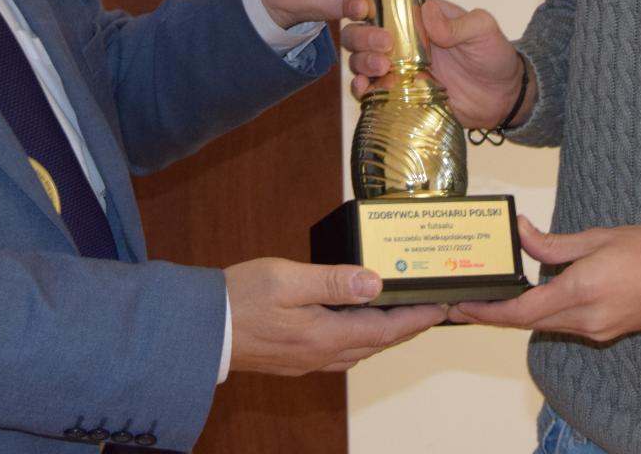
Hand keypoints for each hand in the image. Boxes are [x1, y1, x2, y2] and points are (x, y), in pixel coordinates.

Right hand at [225, 258, 445, 373]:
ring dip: (385, 334)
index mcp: (325, 335)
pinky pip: (340, 353)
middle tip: (431, 310)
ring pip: (360, 350)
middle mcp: (321, 354)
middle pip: (377, 343)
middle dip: (407, 327)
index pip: (385, 329)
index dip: (416, 318)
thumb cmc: (239, 298)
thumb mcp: (288, 280)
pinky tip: (357, 326)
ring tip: (403, 315)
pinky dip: (360, 339)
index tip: (441, 307)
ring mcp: (307, 360)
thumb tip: (374, 283)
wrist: (199, 328)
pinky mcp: (294, 359)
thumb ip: (333, 281)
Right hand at [341, 0, 527, 129]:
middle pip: (360, 31)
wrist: (502, 97)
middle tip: (383, 45)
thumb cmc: (492, 54)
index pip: (381, 3)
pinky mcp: (398, 94)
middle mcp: (400, 40)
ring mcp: (397, 68)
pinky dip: (362, 89)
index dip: (363, 2)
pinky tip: (366, 89)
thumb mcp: (482, 30)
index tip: (365, 8)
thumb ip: (456, 24)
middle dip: (362, 35)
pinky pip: (370, 91)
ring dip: (361, 60)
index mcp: (416, 17)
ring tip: (381, 67)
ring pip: (360, 59)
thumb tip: (427, 11)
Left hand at [449, 219, 640, 342]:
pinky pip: (567, 325)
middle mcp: (588, 318)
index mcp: (583, 290)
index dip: (489, 312)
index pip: (524, 310)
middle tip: (469, 302)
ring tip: (496, 297)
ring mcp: (599, 329)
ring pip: (548, 325)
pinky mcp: (607, 331)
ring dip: (521, 315)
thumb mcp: (597, 238)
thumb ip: (553, 244)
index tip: (464, 307)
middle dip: (498, 314)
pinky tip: (536, 298)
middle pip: (530, 323)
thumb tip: (521, 233)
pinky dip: (547, 314)